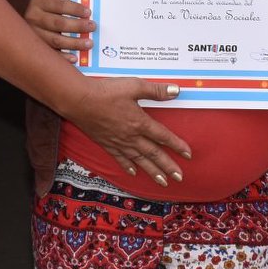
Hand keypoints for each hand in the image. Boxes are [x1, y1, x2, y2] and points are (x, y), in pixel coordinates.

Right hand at [24, 0, 94, 57]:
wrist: (24, 27)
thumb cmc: (46, 14)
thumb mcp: (51, 5)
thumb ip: (66, 7)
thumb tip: (88, 15)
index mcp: (39, 2)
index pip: (59, 4)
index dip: (75, 8)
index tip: (88, 12)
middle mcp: (33, 18)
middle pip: (58, 23)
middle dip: (77, 25)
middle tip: (92, 27)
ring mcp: (32, 34)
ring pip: (55, 40)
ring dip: (74, 43)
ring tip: (88, 43)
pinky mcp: (34, 49)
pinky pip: (51, 54)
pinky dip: (64, 57)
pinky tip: (75, 58)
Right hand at [65, 77, 191, 186]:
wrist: (79, 101)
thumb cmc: (106, 91)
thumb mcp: (133, 86)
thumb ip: (155, 90)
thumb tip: (176, 91)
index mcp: (140, 122)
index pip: (163, 136)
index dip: (177, 145)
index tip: (188, 155)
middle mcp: (131, 136)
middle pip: (154, 154)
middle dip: (168, 167)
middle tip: (180, 177)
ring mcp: (118, 142)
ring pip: (139, 160)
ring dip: (152, 172)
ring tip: (163, 182)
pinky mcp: (106, 143)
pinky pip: (120, 158)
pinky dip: (128, 166)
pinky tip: (133, 173)